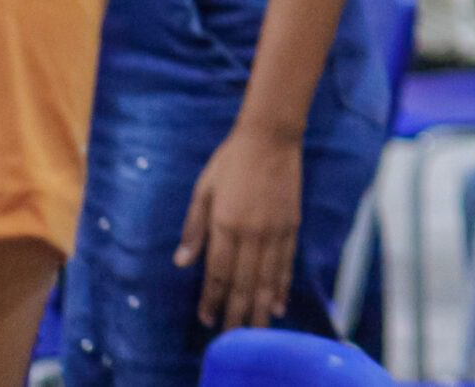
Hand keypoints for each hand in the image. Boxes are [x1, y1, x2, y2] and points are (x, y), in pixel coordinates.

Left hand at [175, 126, 303, 330]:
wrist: (271, 137)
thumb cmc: (230, 160)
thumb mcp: (202, 190)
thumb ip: (194, 228)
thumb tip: (182, 262)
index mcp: (225, 224)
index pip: (217, 272)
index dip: (211, 298)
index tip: (206, 319)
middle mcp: (251, 232)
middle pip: (244, 282)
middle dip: (237, 311)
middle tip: (233, 337)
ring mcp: (275, 229)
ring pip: (268, 276)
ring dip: (261, 305)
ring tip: (258, 329)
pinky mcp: (292, 224)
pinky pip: (287, 261)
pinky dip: (283, 284)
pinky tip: (280, 302)